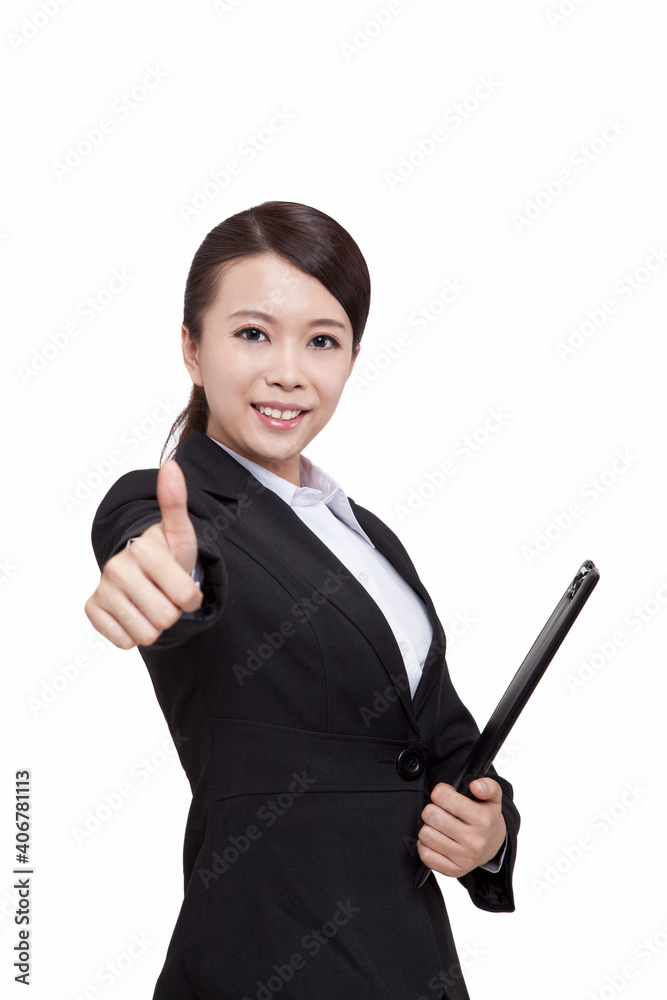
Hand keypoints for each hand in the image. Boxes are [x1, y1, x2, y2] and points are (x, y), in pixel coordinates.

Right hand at [85, 460, 202, 648]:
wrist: (140, 570)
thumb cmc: (167, 554)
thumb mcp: (180, 533)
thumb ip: (176, 504)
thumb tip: (171, 466)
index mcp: (143, 548)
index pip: (185, 597)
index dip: (191, 597)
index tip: (183, 583)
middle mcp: (117, 566)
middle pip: (166, 617)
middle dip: (172, 611)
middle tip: (165, 594)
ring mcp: (103, 589)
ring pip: (146, 633)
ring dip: (154, 624)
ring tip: (151, 603)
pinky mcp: (92, 609)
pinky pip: (124, 641)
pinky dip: (133, 633)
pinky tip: (133, 612)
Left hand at [416, 778, 505, 877]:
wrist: (493, 846)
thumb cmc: (487, 818)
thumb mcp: (493, 798)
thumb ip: (488, 786)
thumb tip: (476, 785)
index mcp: (482, 819)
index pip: (442, 796)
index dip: (440, 791)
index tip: (444, 795)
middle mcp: (474, 840)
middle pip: (431, 815)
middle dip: (432, 809)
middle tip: (440, 811)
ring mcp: (464, 858)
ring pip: (426, 834)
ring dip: (428, 827)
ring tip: (438, 826)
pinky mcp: (453, 870)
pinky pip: (426, 855)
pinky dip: (426, 845)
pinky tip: (436, 839)